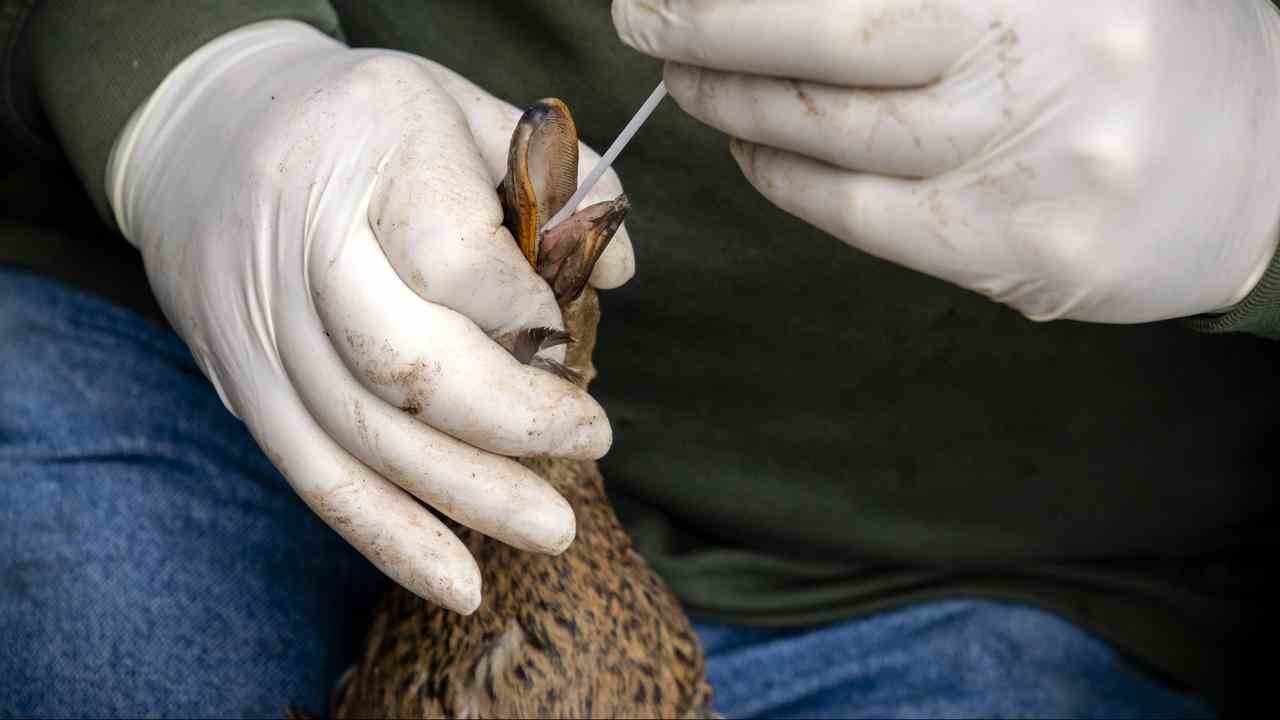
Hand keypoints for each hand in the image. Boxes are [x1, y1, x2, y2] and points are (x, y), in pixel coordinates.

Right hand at [107, 20, 633, 612]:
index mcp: (370, 149)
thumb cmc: (362, 120)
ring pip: (362, 437)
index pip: (457, 260)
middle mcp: (303, 240)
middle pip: (406, 363)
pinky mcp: (240, 380)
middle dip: (513, 422)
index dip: (529, 310)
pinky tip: (459, 582)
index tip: (564, 326)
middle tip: (594, 440)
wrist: (205, 129)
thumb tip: (620, 268)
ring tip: (553, 529)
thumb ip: (550, 178)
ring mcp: (260, 320)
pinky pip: (313, 476)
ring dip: (467, 497)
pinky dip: (389, 537)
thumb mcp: (459, 107)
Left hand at [614, 0, 1279, 321]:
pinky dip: (786, 178)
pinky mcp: (1019, 251)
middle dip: (711, 33)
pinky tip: (755, 148)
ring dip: (736, 103)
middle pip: (831, 39)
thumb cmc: (1130, 48)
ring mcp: (1033, 159)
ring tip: (692, 82)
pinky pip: (860, 213)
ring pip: (833, 131)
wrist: (1264, 164)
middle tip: (645, 24)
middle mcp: (1043, 54)